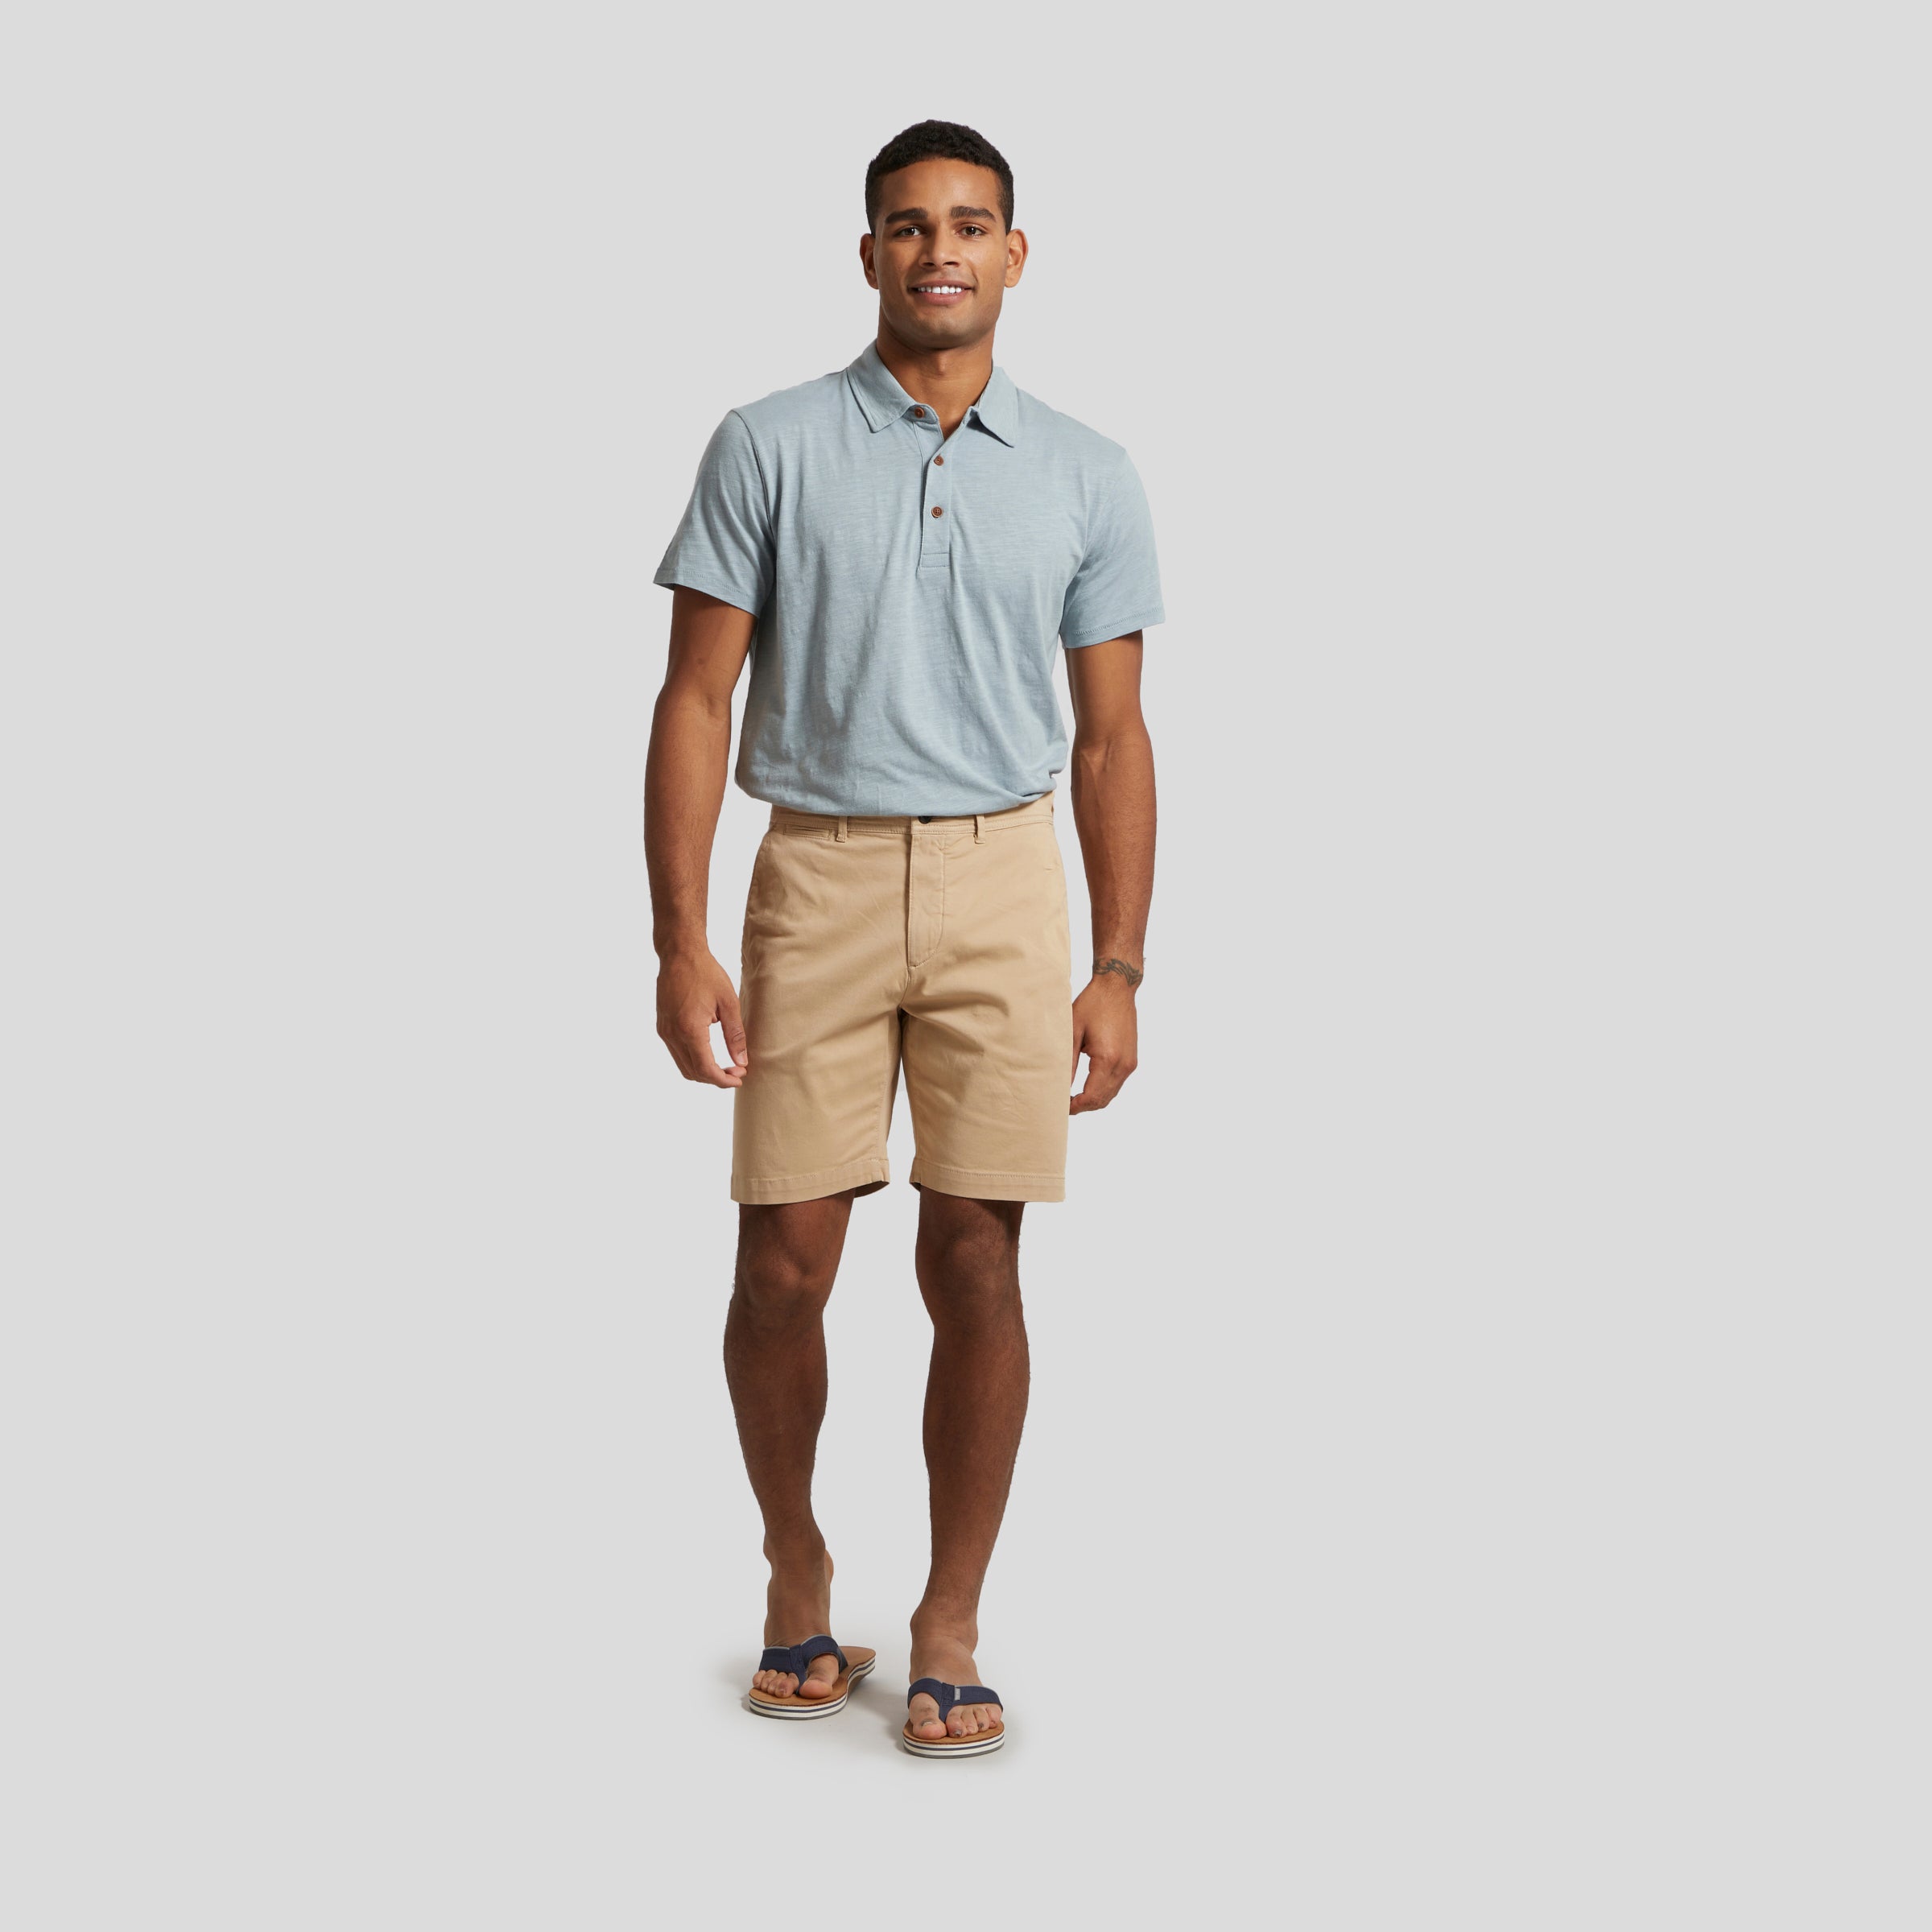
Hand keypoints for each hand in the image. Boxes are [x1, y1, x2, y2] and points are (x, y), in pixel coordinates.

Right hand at [656, 948, 748, 1086]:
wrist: (680, 954)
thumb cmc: (706, 973)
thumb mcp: (728, 1002)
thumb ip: (735, 1035)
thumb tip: (742, 1061)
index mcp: (690, 1029)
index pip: (705, 1069)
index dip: (723, 1079)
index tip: (740, 1077)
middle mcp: (673, 1034)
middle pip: (693, 1073)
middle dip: (716, 1078)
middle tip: (737, 1071)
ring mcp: (664, 1031)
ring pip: (683, 1066)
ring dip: (704, 1071)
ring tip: (726, 1065)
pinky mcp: (662, 1026)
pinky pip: (677, 1053)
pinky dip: (694, 1060)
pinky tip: (710, 1052)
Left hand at [1069, 971, 1139, 1114]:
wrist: (1117, 988)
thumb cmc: (1093, 1004)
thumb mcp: (1073, 1031)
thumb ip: (1068, 1061)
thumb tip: (1060, 1086)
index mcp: (1107, 1059)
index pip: (1091, 1097)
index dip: (1075, 1106)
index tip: (1060, 1106)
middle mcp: (1123, 1065)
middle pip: (1103, 1100)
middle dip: (1083, 1107)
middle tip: (1064, 1104)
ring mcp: (1130, 1063)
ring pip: (1111, 1095)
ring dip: (1093, 1100)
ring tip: (1073, 1097)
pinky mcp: (1132, 1059)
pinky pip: (1117, 1084)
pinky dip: (1103, 1091)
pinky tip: (1087, 1086)